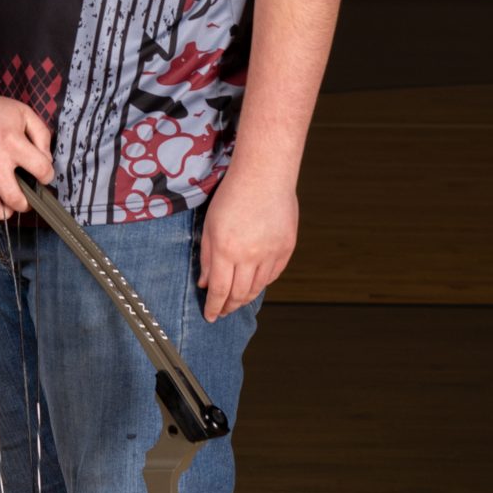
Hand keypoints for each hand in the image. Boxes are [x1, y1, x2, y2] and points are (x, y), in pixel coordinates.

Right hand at [0, 84, 54, 218]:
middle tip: (26, 201)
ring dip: (4, 212)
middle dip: (26, 204)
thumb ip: (41, 134)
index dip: (47, 176)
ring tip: (8, 208)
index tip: (43, 176)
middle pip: (16, 198)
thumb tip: (46, 160)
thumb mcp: (22, 112)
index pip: (41, 170)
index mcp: (12, 141)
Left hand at [199, 161, 297, 320]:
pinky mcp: (286, 248)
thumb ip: (208, 258)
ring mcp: (271, 253)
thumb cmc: (233, 195)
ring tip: (236, 301)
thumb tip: (206, 284)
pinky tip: (254, 283)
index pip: (220, 291)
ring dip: (245, 298)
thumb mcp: (210, 226)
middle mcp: (250, 256)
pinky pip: (273, 275)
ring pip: (258, 287)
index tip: (211, 316)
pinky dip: (262, 283)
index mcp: (227, 250)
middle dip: (229, 307)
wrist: (264, 176)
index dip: (214, 307)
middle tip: (223, 311)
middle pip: (239, 294)